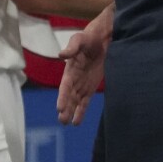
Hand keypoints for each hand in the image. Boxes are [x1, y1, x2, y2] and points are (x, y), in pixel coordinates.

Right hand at [56, 5, 112, 125]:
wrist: (102, 39)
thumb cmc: (89, 38)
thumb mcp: (79, 39)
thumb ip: (72, 47)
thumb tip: (61, 55)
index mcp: (69, 69)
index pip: (65, 86)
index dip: (62, 97)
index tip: (59, 108)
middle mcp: (74, 79)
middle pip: (68, 96)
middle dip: (65, 107)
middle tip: (62, 120)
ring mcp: (82, 84)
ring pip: (75, 101)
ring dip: (71, 111)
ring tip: (67, 123)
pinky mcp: (90, 87)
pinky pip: (85, 101)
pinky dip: (81, 111)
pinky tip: (77, 122)